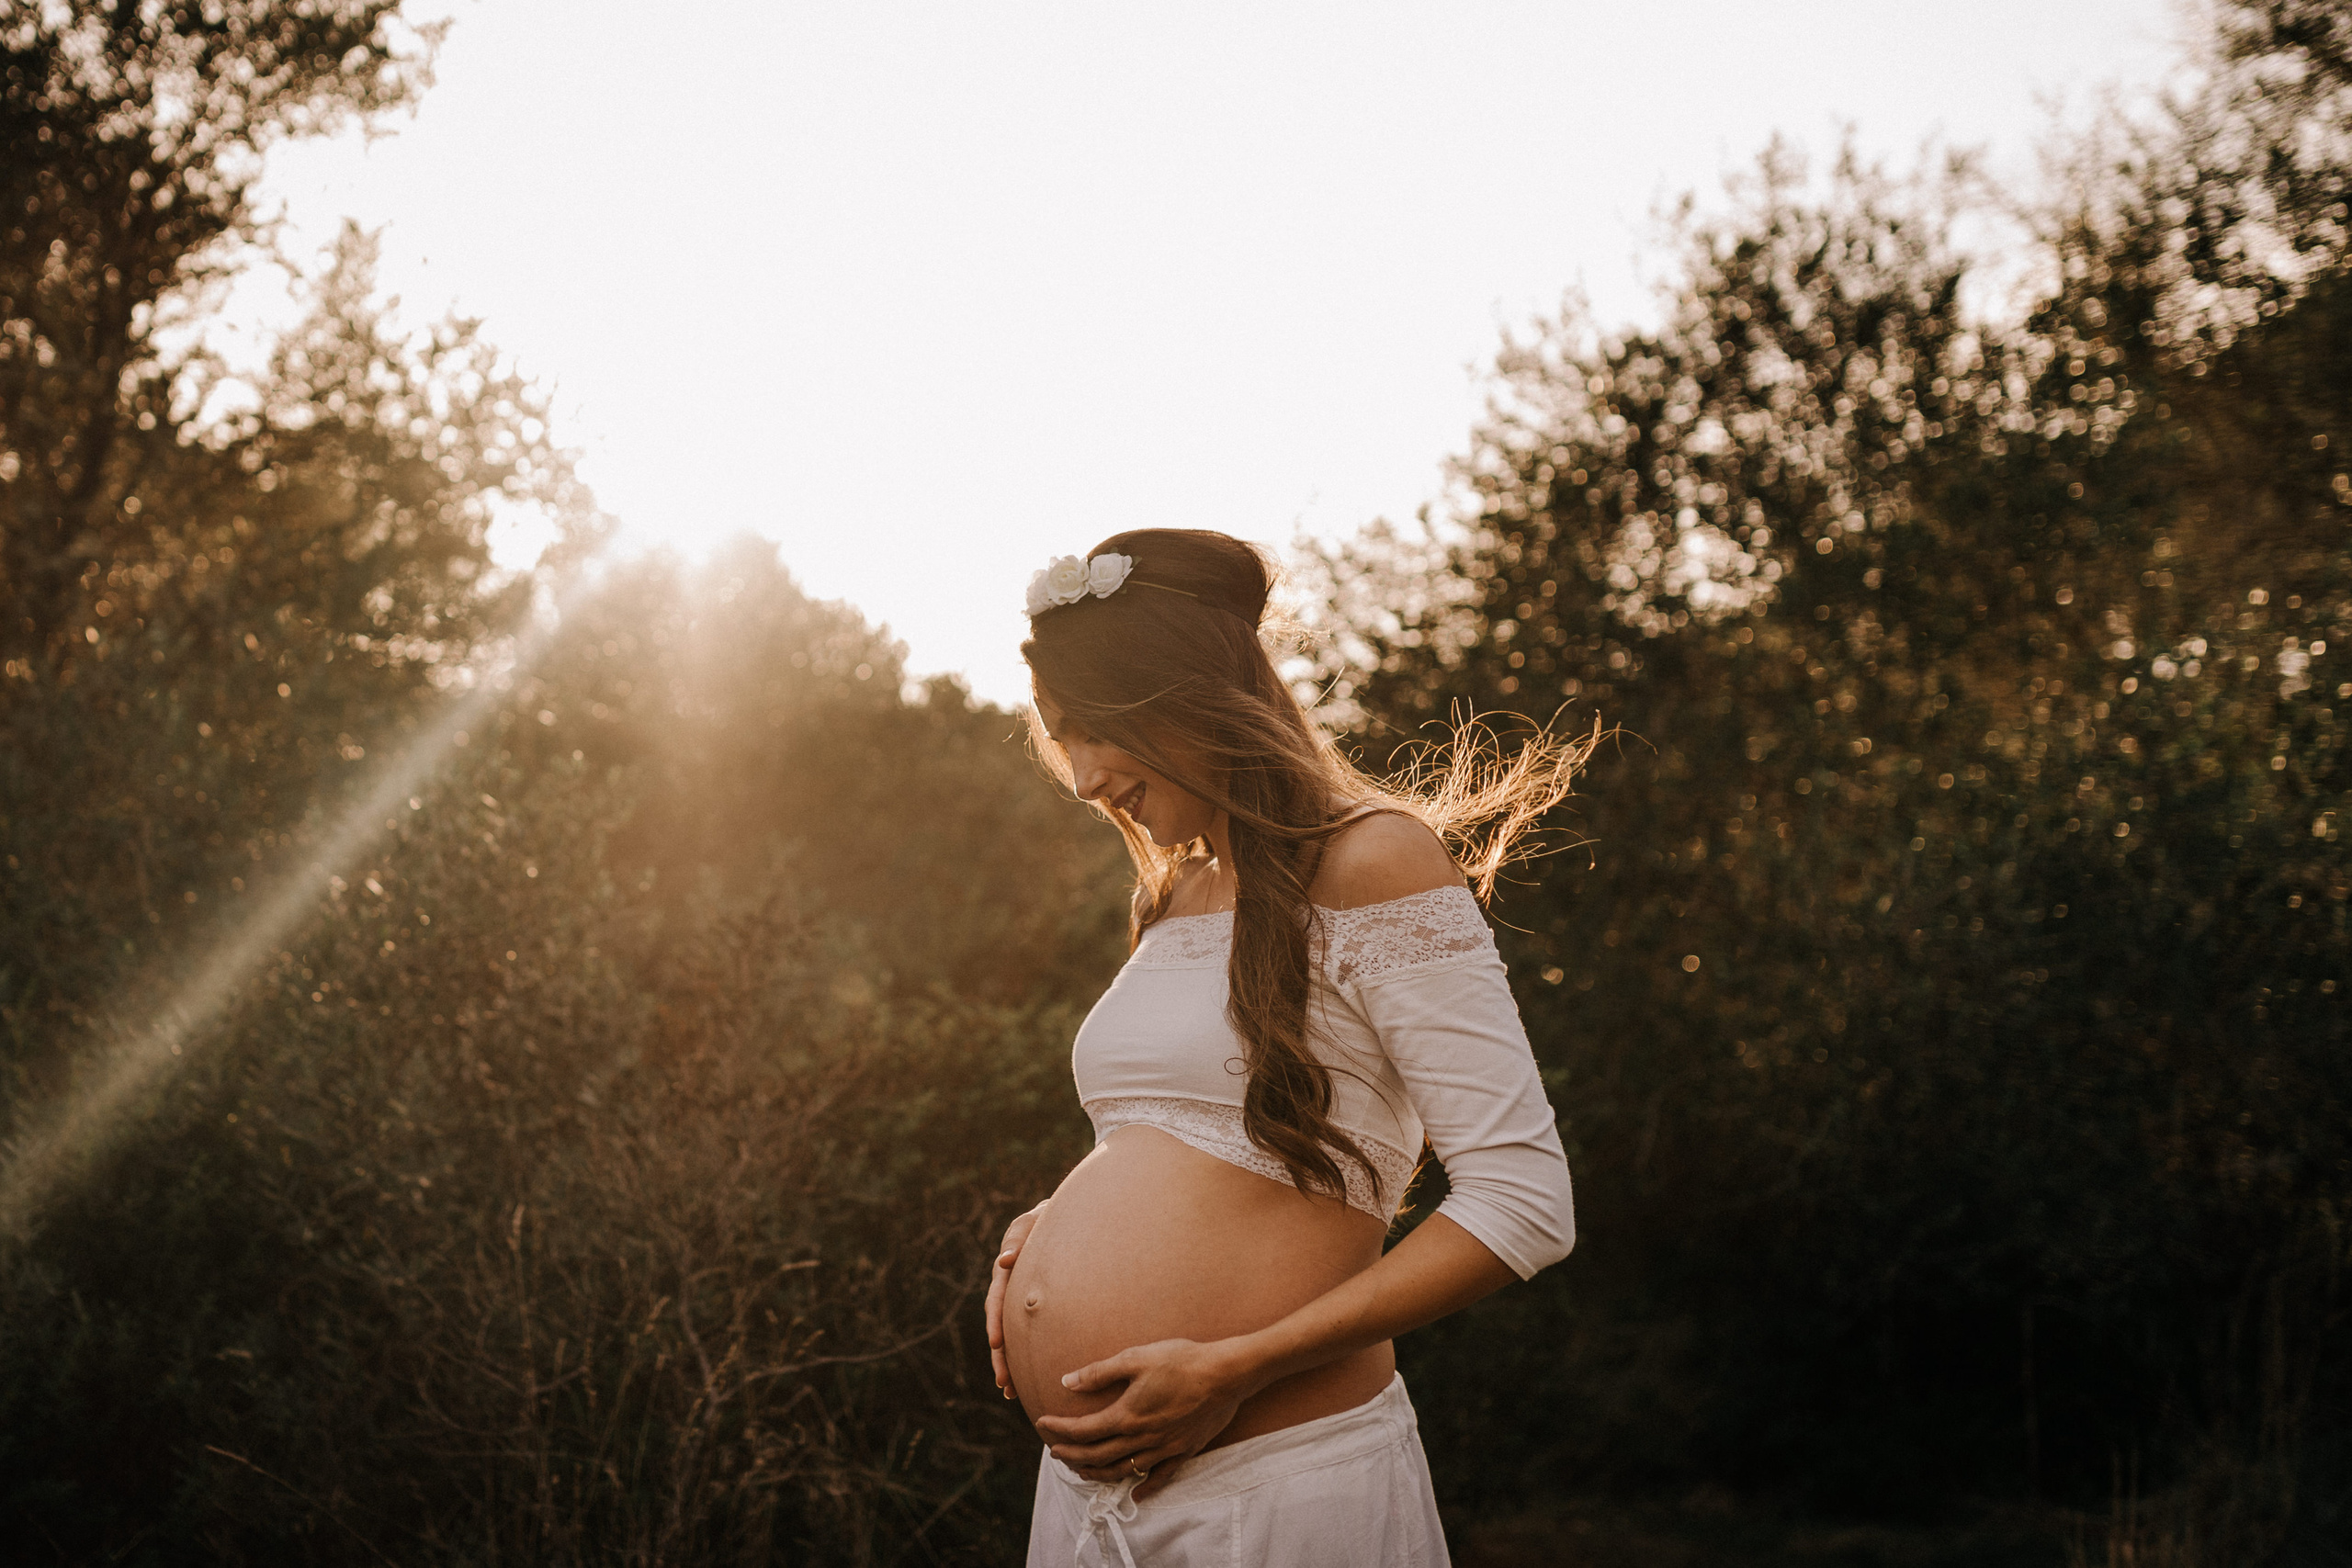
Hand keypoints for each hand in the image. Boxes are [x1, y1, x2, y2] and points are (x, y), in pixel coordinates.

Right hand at [985, 1203, 1047, 1400]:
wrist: (1065, 1222)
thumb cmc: (1046, 1220)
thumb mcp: (1031, 1223)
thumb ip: (1018, 1240)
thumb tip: (1003, 1261)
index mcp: (1005, 1273)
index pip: (997, 1301)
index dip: (995, 1323)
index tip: (996, 1344)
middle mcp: (1009, 1292)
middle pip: (1001, 1328)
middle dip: (1001, 1357)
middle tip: (1003, 1382)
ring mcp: (1020, 1303)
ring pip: (1011, 1339)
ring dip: (1008, 1364)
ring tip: (1009, 1391)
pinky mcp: (1033, 1311)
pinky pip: (1026, 1337)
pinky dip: (1023, 1358)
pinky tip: (1024, 1382)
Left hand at [1033, 1338, 1252, 1499]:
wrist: (1226, 1373)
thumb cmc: (1181, 1360)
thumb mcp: (1136, 1357)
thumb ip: (1100, 1372)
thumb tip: (1067, 1382)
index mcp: (1127, 1415)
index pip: (1083, 1430)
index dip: (1059, 1430)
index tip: (1042, 1424)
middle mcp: (1142, 1438)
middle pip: (1097, 1456)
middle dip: (1071, 1456)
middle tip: (1054, 1451)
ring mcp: (1164, 1448)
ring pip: (1123, 1471)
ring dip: (1098, 1473)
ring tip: (1082, 1469)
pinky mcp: (1184, 1451)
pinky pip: (1161, 1477)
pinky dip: (1145, 1487)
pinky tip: (1136, 1493)